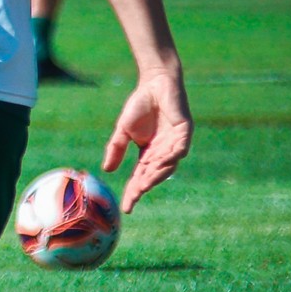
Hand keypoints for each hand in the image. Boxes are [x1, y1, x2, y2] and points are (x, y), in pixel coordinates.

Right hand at [101, 68, 191, 212]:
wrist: (155, 83)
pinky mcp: (184, 132)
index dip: (133, 191)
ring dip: (157, 175)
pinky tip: (161, 163)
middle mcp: (164, 152)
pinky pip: (179, 149)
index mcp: (149, 153)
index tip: (126, 208)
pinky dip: (171, 157)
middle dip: (144, 186)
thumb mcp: (123, 130)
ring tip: (145, 184)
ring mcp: (175, 143)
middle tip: (135, 196)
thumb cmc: (140, 105)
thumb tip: (107, 170)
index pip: (140, 176)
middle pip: (154, 174)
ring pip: (168, 165)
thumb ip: (116, 149)